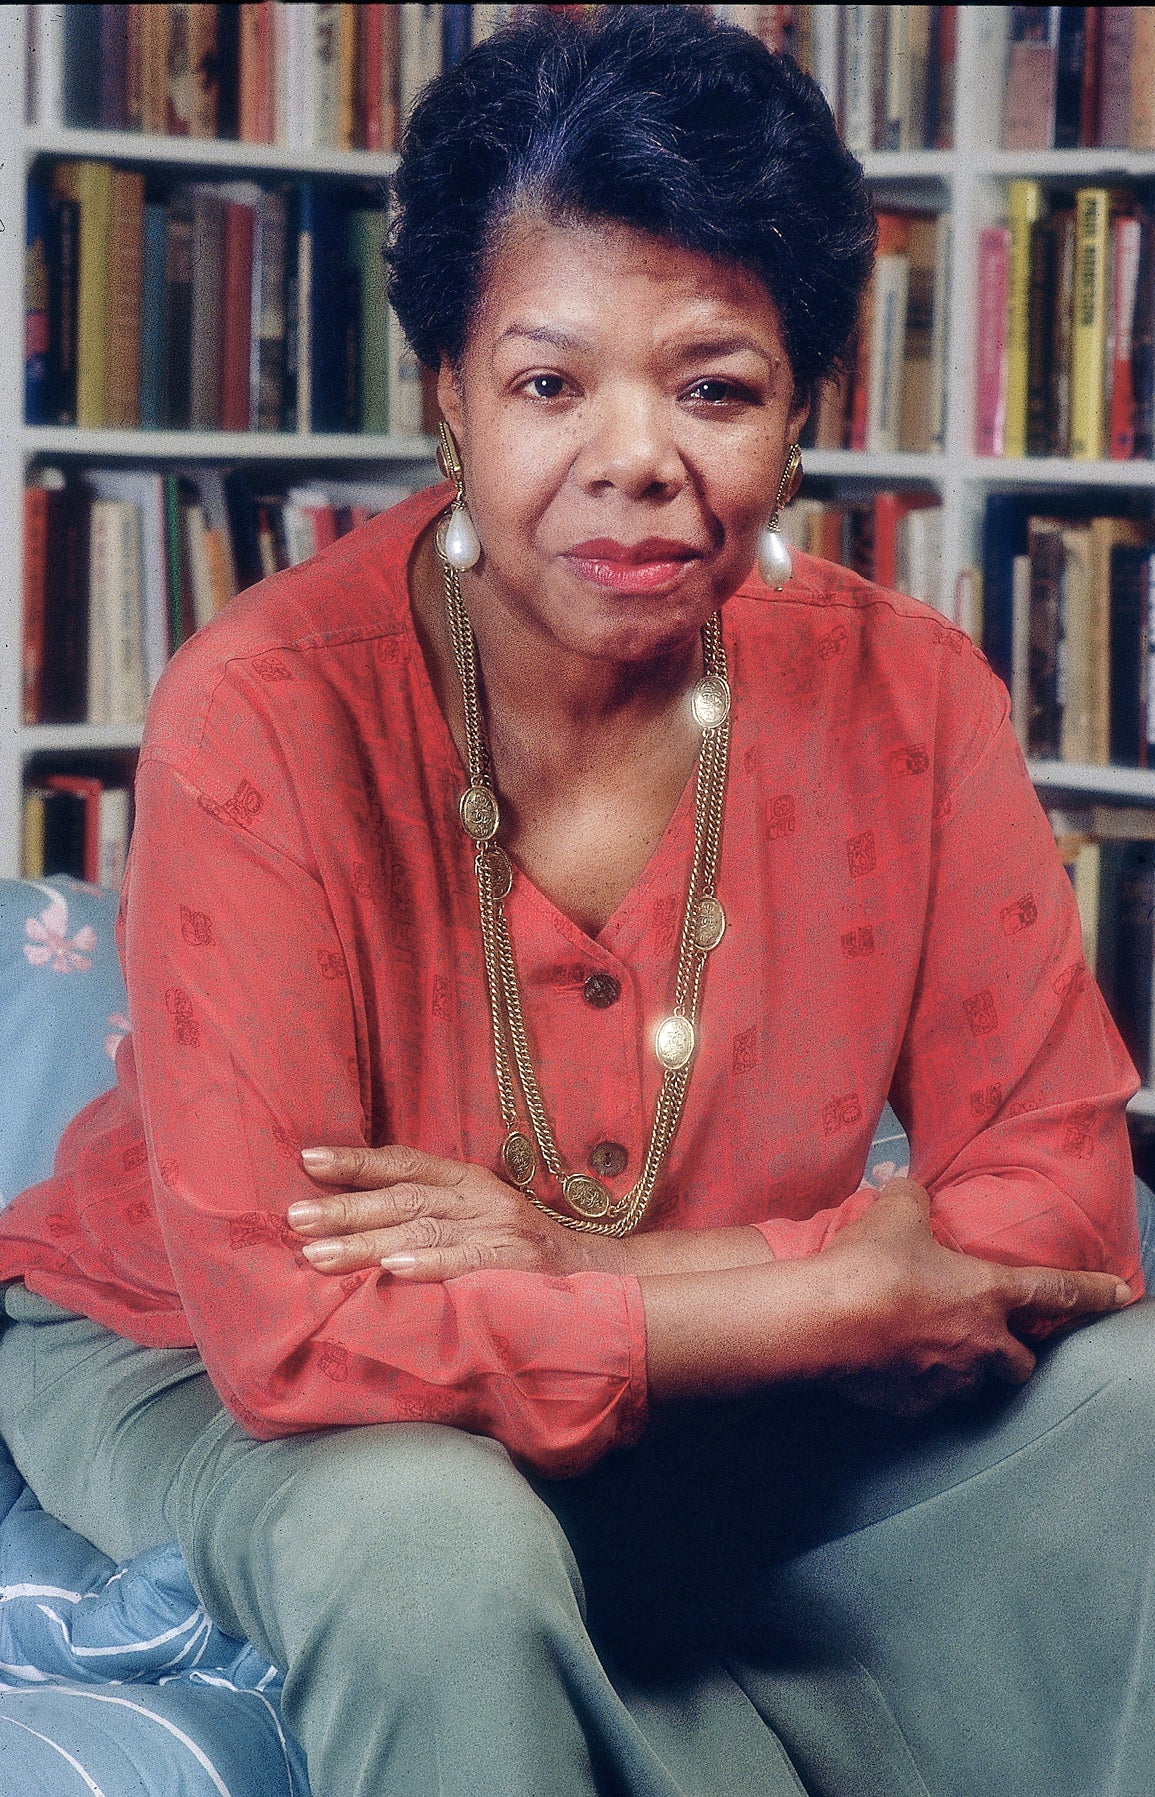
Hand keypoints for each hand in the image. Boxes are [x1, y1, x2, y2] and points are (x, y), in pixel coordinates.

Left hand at [288, 1144, 601, 1279]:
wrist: (597, 1276)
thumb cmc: (520, 1250)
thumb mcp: (478, 1215)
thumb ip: (429, 1210)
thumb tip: (356, 1218)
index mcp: (467, 1181)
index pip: (404, 1163)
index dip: (356, 1161)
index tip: (306, 1160)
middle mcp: (479, 1199)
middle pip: (403, 1198)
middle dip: (345, 1208)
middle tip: (295, 1218)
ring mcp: (498, 1229)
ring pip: (423, 1230)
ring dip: (366, 1243)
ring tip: (318, 1256)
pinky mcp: (515, 1264)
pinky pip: (466, 1263)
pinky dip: (429, 1264)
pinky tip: (392, 1270)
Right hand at [821, 1177, 1130, 1414]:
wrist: (824, 1321)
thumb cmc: (870, 1265)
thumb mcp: (896, 1213)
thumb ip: (911, 1195)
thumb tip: (904, 1181)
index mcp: (987, 1293)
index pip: (1058, 1291)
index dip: (1095, 1292)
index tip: (1123, 1295)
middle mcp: (979, 1343)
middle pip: (1020, 1363)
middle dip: (1014, 1353)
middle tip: (992, 1336)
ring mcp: (947, 1380)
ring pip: (974, 1384)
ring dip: (965, 1370)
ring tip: (935, 1350)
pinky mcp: (912, 1405)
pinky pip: (928, 1398)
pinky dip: (920, 1383)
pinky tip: (894, 1363)